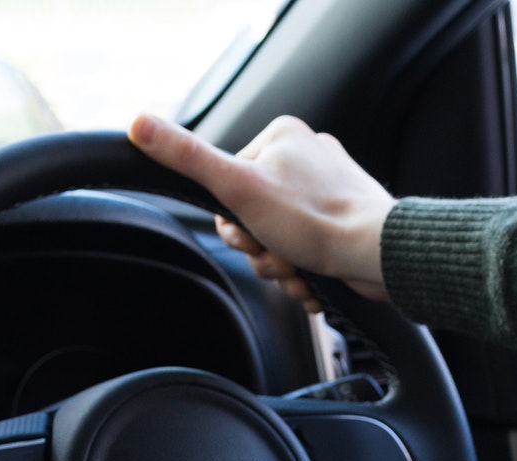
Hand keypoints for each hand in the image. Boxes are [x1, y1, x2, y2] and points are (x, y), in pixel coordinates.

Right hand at [130, 113, 394, 313]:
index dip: (232, 223)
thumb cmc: (316, 220)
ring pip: (279, 239)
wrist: (378, 256)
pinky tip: (314, 282)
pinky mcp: (345, 222)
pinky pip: (307, 251)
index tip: (251, 235)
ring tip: (301, 272)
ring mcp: (329, 190)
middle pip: (253, 216)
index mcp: (281, 137)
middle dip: (261, 250)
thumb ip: (187, 157)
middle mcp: (307, 157)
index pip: (228, 185)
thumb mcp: (238, 187)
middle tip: (279, 258)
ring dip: (282, 268)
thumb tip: (137, 123)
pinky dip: (306, 274)